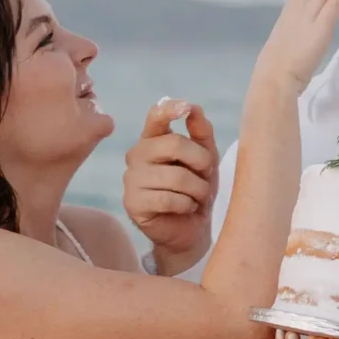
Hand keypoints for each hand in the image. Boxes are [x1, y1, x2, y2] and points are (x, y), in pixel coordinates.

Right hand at [123, 98, 218, 275]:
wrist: (191, 230)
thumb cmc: (196, 190)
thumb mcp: (206, 160)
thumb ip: (201, 134)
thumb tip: (194, 109)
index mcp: (153, 139)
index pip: (155, 117)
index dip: (170, 109)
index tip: (187, 108)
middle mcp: (137, 154)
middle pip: (174, 144)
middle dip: (201, 161)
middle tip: (206, 176)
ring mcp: (131, 179)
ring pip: (175, 176)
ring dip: (197, 189)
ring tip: (197, 197)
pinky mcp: (132, 203)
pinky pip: (168, 198)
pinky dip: (186, 205)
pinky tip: (185, 208)